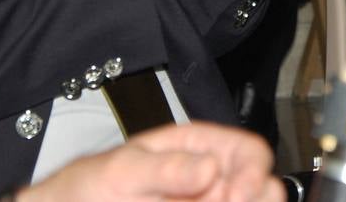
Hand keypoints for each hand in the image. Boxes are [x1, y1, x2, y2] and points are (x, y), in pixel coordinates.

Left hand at [18, 122, 283, 201]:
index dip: (252, 172)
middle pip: (258, 187)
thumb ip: (165, 167)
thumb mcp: (121, 170)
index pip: (249, 152)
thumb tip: (210, 166)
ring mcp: (203, 201)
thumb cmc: (86, 186)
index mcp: (197, 148)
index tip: (236, 193)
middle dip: (252, 196)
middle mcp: (208, 180)